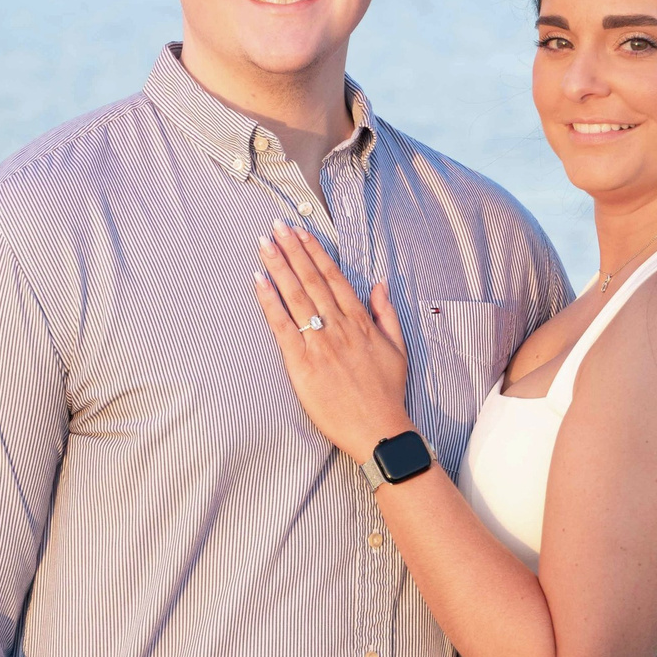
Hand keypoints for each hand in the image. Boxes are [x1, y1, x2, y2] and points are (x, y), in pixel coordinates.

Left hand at [254, 221, 411, 464]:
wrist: (378, 430)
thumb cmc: (387, 393)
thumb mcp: (397, 349)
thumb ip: (386, 314)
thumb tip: (379, 284)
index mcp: (360, 322)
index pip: (334, 278)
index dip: (315, 252)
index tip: (301, 232)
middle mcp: (339, 327)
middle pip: (312, 280)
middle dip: (293, 250)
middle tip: (277, 227)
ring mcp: (320, 343)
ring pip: (296, 296)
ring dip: (279, 267)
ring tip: (265, 244)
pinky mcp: (302, 363)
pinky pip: (283, 326)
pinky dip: (270, 302)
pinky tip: (259, 281)